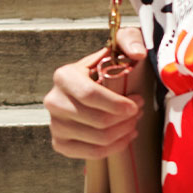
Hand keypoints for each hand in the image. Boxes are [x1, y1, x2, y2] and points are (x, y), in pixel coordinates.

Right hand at [43, 24, 148, 159]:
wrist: (94, 86)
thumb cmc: (108, 67)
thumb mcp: (119, 45)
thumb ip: (130, 39)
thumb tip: (137, 54)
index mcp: (64, 76)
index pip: (90, 95)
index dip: (117, 104)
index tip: (136, 104)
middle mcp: (53, 100)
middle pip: (97, 121)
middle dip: (125, 119)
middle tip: (139, 111)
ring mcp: (55, 124)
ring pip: (97, 138)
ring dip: (123, 132)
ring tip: (134, 122)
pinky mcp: (60, 143)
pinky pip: (91, 153)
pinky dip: (114, 147)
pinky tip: (125, 136)